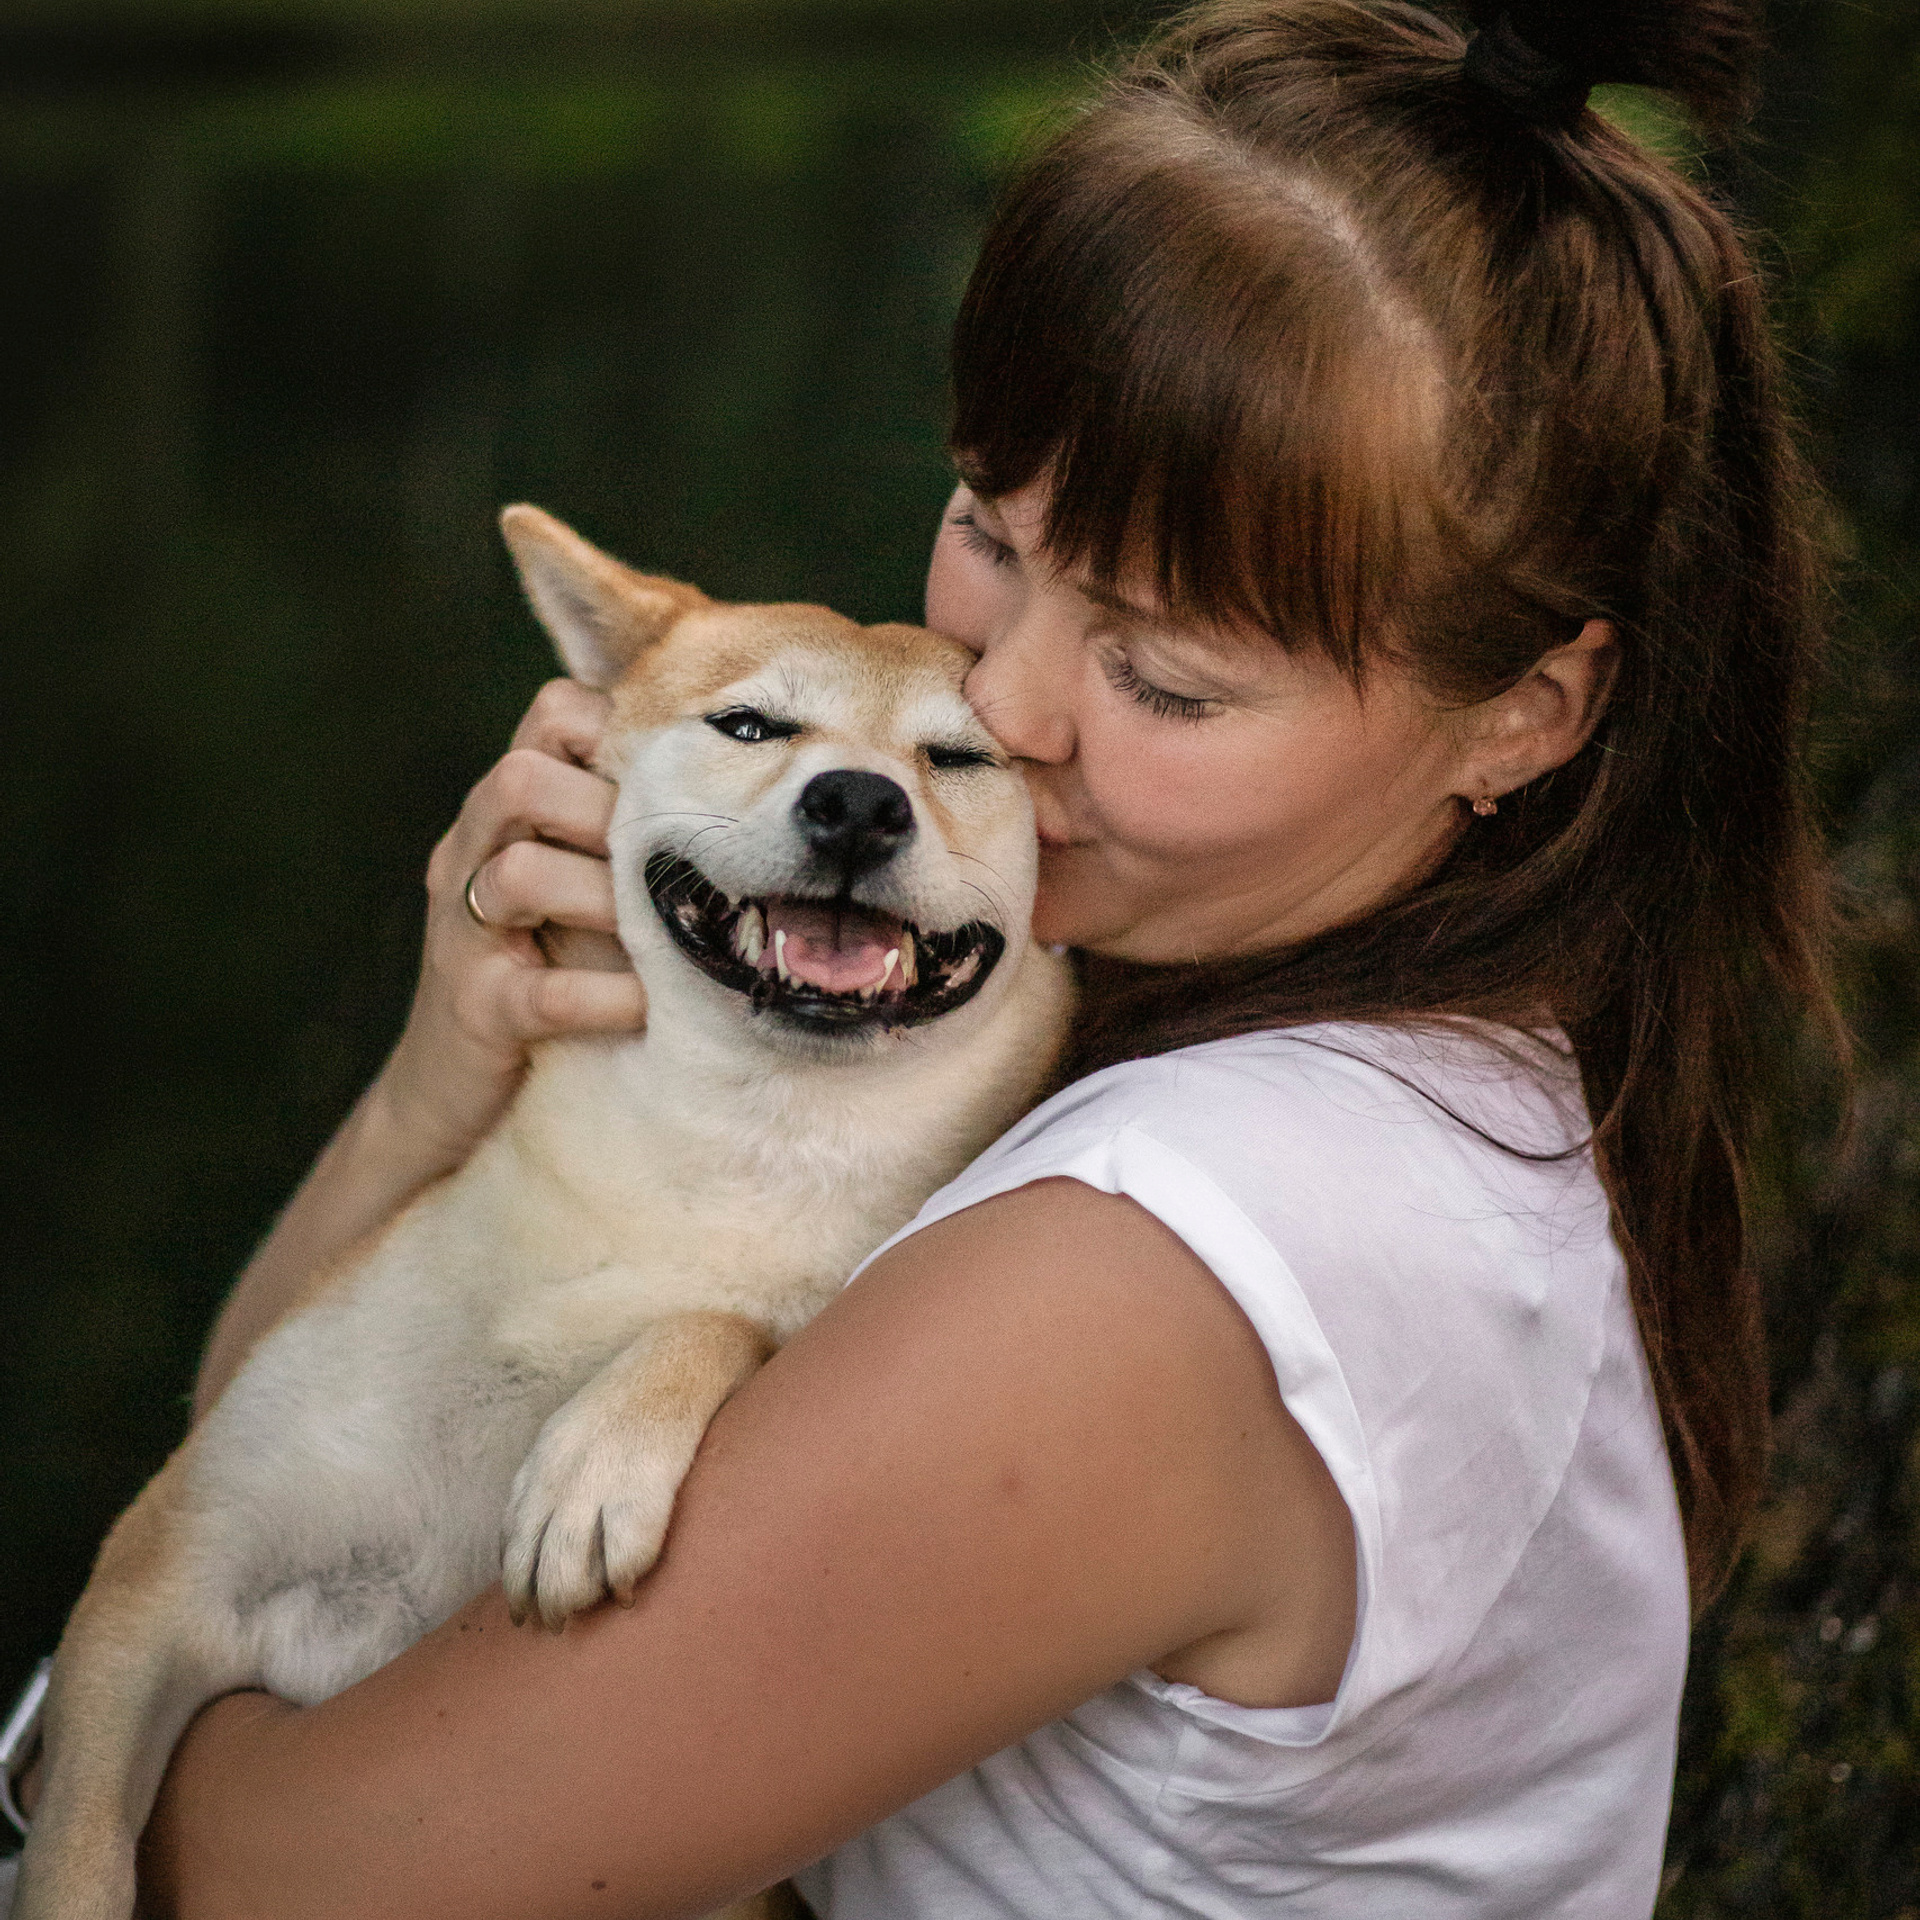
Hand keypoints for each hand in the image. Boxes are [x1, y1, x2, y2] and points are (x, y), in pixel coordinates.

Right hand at [377, 678, 645, 1168]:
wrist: (452, 1095)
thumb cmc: (547, 973)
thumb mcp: (583, 888)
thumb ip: (632, 835)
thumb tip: (759, 800)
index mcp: (505, 811)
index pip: (553, 714)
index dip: (619, 730)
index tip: (679, 782)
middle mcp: (471, 853)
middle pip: (520, 778)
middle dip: (606, 814)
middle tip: (667, 865)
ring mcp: (463, 932)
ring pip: (518, 873)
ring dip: (603, 898)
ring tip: (657, 934)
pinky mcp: (475, 1011)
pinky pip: (540, 991)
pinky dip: (606, 995)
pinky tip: (649, 1004)